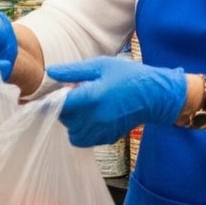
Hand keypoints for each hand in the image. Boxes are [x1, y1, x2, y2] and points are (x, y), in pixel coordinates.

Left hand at [48, 57, 188, 147]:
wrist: (155, 95)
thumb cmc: (129, 76)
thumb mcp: (102, 65)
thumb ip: (74, 71)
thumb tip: (50, 72)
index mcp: (92, 97)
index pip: (59, 105)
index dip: (53, 99)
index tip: (55, 93)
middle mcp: (95, 117)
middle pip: (64, 118)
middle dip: (66, 107)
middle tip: (79, 93)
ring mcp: (102, 130)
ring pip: (72, 131)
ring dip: (73, 120)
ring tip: (86, 107)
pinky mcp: (107, 138)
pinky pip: (83, 139)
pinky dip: (82, 130)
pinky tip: (93, 117)